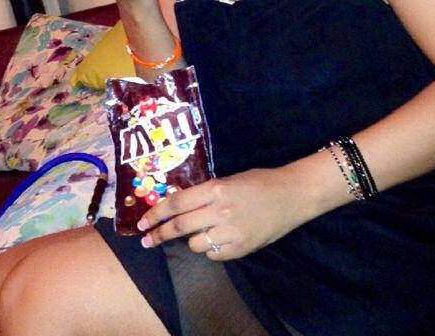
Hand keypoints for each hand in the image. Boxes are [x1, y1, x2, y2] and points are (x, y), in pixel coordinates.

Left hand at [136, 168, 298, 260]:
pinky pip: (214, 254)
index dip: (156, 213)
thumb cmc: (259, 181)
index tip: (142, 222)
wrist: (292, 195)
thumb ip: (205, 193)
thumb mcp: (228, 180)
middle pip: (180, 227)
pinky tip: (219, 239)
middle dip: (159, 234)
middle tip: (146, 240)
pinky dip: (211, 249)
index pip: (177, 203)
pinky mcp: (242, 248)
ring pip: (196, 244)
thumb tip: (179, 205)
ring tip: (201, 232)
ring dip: (192, 240)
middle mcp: (220, 210)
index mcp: (216, 188)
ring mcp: (231, 231)